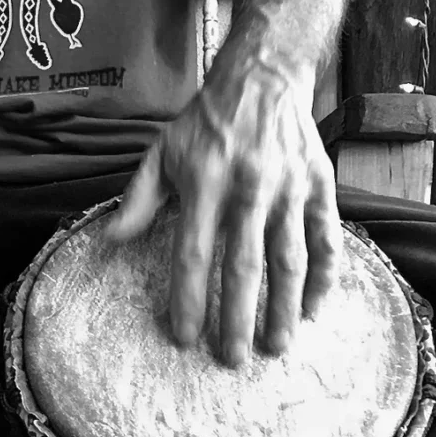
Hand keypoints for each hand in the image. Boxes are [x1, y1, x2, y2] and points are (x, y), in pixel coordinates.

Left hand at [107, 57, 341, 366]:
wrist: (263, 77)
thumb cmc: (205, 123)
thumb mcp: (161, 153)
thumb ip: (137, 199)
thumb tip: (109, 241)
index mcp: (203, 184)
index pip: (193, 253)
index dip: (188, 298)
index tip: (184, 337)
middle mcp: (248, 189)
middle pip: (243, 265)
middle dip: (237, 317)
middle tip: (232, 359)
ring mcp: (288, 188)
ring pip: (290, 258)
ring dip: (284, 307)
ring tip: (275, 346)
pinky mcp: (319, 186)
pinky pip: (326, 238)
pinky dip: (325, 276)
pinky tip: (314, 310)